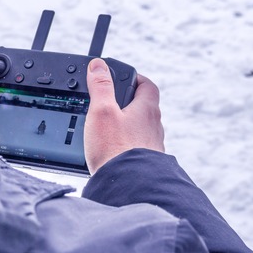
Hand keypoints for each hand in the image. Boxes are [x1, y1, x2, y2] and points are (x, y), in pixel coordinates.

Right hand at [84, 58, 164, 174]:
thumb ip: (101, 87)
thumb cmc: (116, 149)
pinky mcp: (145, 163)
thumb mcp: (102, 111)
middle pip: (144, 107)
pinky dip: (126, 145)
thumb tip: (99, 66)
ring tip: (108, 128)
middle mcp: (154, 127)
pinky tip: (112, 151)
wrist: (128, 186)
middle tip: (111, 102)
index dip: (136, 78)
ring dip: (127, 125)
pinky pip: (136, 148)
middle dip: (129, 103)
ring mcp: (151, 146)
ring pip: (141, 129)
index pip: (147, 85)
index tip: (124, 77)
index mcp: (147, 109)